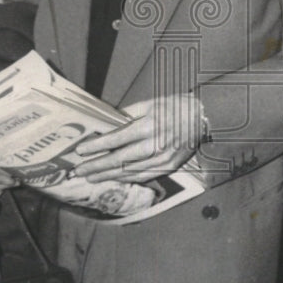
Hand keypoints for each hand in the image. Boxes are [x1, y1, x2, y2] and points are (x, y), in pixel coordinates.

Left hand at [72, 94, 204, 183]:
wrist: (203, 117)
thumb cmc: (175, 107)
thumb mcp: (150, 103)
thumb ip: (128, 114)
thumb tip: (106, 123)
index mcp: (149, 125)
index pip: (117, 139)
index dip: (97, 146)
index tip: (80, 151)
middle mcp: (155, 145)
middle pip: (120, 159)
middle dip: (97, 166)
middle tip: (79, 170)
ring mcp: (163, 159)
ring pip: (130, 172)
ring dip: (108, 176)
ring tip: (90, 178)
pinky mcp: (169, 167)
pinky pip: (143, 176)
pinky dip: (126, 179)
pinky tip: (113, 179)